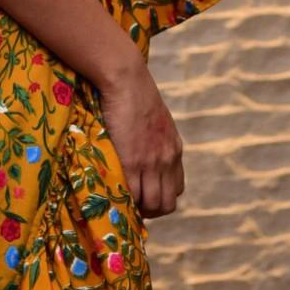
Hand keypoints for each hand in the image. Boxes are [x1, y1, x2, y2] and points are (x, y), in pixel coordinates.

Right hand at [98, 61, 184, 218]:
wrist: (126, 79)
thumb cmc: (136, 94)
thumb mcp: (157, 120)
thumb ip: (157, 141)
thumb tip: (147, 152)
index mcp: (174, 149)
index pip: (176, 189)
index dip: (161, 198)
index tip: (145, 197)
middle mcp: (167, 159)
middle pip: (166, 203)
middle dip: (150, 210)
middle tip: (132, 206)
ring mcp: (149, 161)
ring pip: (149, 203)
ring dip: (136, 207)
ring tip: (121, 200)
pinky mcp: (130, 160)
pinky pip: (130, 192)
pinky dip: (122, 197)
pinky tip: (112, 191)